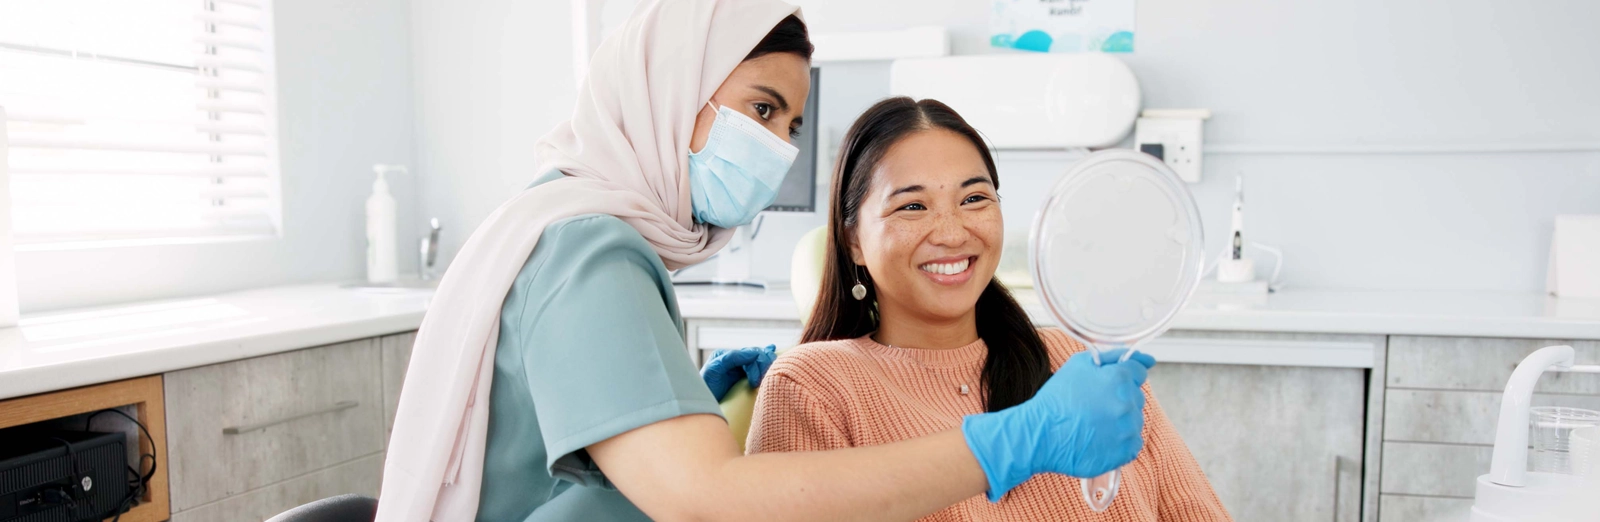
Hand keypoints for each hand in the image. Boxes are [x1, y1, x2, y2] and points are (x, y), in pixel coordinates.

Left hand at [700, 345, 776, 400]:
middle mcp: (736, 360)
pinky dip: (766, 360)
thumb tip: (754, 353)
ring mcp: (741, 369)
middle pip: (757, 356)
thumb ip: (732, 358)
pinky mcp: (745, 379)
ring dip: (767, 365)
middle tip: (760, 381)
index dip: (757, 365)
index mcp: (728, 355)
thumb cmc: (706, 388)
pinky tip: (773, 350)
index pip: (750, 354)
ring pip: (761, 361)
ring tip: (769, 374)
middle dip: (763, 366)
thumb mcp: (714, 369)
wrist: (703, 405)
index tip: (755, 382)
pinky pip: (759, 366)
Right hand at [960, 349, 1155, 500]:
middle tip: (1094, 406)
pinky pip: (1133, 443)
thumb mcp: (1079, 364)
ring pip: (1135, 420)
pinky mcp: (1126, 451)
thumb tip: (1145, 358)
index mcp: (1119, 378)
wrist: (1040, 434)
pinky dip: (1120, 441)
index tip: (1108, 386)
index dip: (1122, 377)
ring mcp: (1128, 429)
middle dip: (1120, 398)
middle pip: (1137, 396)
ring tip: (1094, 424)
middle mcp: (1128, 402)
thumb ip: (1113, 356)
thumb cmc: (1057, 398)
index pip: (1139, 372)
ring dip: (1120, 420)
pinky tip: (1100, 438)